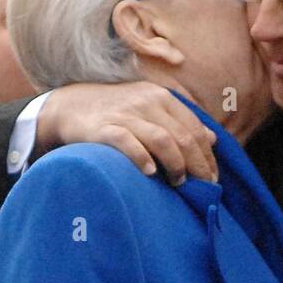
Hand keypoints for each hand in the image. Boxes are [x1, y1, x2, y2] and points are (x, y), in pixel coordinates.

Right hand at [35, 82, 219, 184]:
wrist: (69, 105)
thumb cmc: (117, 111)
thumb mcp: (151, 108)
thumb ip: (181, 121)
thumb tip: (213, 138)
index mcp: (162, 96)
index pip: (194, 128)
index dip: (207, 155)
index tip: (212, 178)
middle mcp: (146, 102)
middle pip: (183, 136)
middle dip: (198, 164)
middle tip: (203, 186)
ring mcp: (125, 114)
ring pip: (162, 139)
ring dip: (176, 164)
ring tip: (179, 182)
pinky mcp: (103, 127)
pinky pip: (127, 142)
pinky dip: (141, 157)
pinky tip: (151, 173)